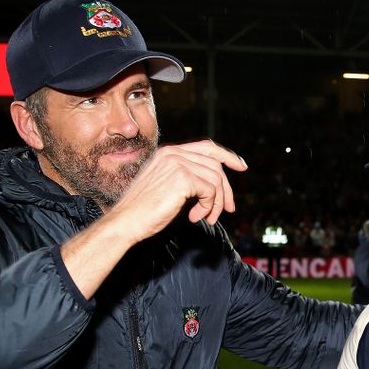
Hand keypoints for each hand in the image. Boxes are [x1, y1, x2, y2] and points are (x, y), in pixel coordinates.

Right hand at [110, 139, 246, 237]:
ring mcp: (178, 163)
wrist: (126, 221)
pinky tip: (194, 217)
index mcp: (169, 153)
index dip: (227, 155)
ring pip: (216, 180)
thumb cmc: (144, 211)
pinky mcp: (183, 178)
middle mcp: (174, 153)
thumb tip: (215, 186)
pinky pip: (210, 191)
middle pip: (215, 165)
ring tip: (206, 218)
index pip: (207, 147)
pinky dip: (208, 207)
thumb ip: (187, 179)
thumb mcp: (167, 187)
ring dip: (216, 203)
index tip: (241, 166)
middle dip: (226, 190)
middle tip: (228, 210)